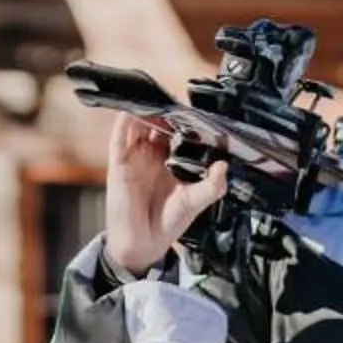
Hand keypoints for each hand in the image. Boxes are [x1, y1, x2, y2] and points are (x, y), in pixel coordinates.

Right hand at [103, 115, 228, 275]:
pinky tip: (129, 113)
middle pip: (156, 123)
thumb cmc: (168, 222)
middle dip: (165, 111)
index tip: (194, 108)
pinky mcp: (119, 164)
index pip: (177, 131)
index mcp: (171, 159)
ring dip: (144, 111)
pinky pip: (118, 140)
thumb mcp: (195, 201)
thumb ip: (212, 186)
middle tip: (175, 99)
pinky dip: (122, 125)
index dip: (184, 119)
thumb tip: (223, 167)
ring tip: (153, 98)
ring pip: (137, 125)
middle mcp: (152, 155)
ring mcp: (134, 157)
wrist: (143, 243)